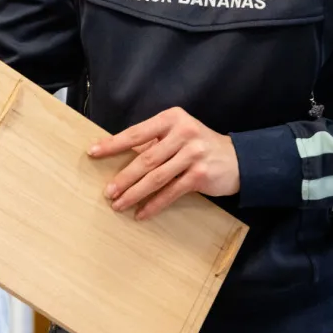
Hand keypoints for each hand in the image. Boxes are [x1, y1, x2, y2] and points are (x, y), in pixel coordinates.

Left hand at [88, 107, 239, 220]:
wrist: (239, 160)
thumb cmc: (199, 146)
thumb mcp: (178, 134)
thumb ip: (154, 142)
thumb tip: (118, 157)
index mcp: (171, 119)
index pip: (136, 132)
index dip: (113, 144)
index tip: (93, 152)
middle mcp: (183, 133)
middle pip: (145, 158)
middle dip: (124, 177)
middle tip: (108, 191)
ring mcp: (193, 154)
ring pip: (156, 177)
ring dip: (135, 193)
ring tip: (118, 204)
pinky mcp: (200, 175)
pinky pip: (171, 192)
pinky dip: (154, 204)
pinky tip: (141, 213)